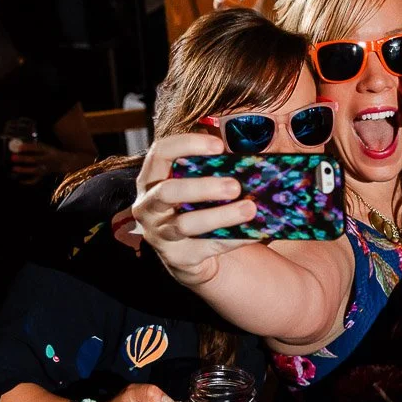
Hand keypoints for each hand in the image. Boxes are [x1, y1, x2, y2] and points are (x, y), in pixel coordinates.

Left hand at [10, 140, 65, 181]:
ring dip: (24, 170)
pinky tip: (20, 181)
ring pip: (35, 170)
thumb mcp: (46, 146)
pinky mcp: (43, 175)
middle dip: (24, 159)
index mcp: (48, 151)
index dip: (28, 147)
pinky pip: (36, 180)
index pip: (38, 148)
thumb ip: (34, 146)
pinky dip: (28, 181)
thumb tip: (19, 145)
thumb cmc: (52, 153)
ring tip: (14, 168)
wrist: (65, 162)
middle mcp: (47, 160)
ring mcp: (45, 168)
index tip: (19, 147)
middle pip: (35, 159)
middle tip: (13, 157)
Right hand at [133, 133, 258, 284]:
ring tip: (250, 209)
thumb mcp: (197, 186)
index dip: (186, 144)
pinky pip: (207, 246)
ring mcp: (159, 234)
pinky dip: (233, 238)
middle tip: (235, 186)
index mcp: (151, 179)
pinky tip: (253, 231)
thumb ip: (214, 170)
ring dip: (221, 216)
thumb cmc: (195, 209)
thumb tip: (252, 157)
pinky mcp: (177, 257)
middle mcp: (148, 206)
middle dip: (203, 187)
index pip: (160, 153)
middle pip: (168, 192)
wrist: (190, 255)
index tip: (219, 145)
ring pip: (186, 224)